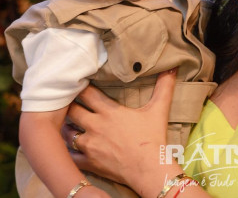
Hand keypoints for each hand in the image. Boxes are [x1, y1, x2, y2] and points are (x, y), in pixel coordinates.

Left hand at [62, 69, 176, 189]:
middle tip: (67, 103)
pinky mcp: (89, 162)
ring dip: (66, 127)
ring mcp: (90, 145)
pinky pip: (69, 156)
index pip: (86, 93)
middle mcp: (95, 125)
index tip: (78, 84)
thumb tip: (172, 68)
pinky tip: (68, 148)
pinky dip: (66, 152)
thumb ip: (164, 87)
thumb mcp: (159, 110)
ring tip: (67, 123)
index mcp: (109, 111)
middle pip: (71, 110)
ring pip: (66, 132)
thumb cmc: (153, 139)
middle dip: (68, 106)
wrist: (150, 169)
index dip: (79, 87)